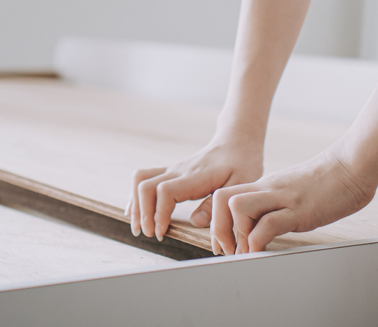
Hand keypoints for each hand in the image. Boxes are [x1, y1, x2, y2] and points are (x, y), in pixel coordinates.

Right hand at [129, 138, 263, 239]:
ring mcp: (172, 170)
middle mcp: (179, 170)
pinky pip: (145, 179)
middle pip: (145, 185)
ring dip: (135, 204)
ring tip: (139, 227)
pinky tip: (135, 212)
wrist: (236, 143)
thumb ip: (217, 204)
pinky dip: (136, 196)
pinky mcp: (171, 172)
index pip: (166, 191)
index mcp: (195, 176)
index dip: (159, 213)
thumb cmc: (242, 164)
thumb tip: (195, 223)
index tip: (161, 232)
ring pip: (140, 179)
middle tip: (149, 234)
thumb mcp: (240, 184)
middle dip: (142, 212)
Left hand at [209, 145, 375, 254]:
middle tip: (229, 251)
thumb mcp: (293, 192)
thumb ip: (278, 204)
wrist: (352, 165)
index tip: (225, 244)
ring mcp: (282, 198)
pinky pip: (268, 224)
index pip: (225, 196)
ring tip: (247, 252)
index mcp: (265, 187)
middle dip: (219, 229)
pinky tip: (263, 252)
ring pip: (238, 207)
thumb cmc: (328, 181)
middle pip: (222, 200)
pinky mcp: (299, 209)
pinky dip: (259, 241)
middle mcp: (268, 190)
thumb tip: (267, 225)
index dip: (218, 221)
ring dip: (238, 234)